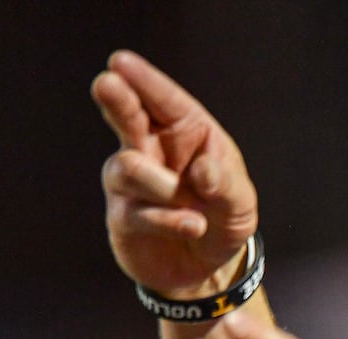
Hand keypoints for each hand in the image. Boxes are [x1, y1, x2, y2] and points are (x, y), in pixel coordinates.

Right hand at [92, 50, 258, 298]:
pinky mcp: (123, 215)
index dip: (143, 81)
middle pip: (126, 116)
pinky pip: (137, 211)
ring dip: (163, 186)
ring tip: (188, 203)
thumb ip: (226, 185)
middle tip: (107, 83)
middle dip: (117, 100)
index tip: (120, 62)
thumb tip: (202, 172)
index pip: (164, 101)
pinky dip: (168, 219)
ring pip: (128, 167)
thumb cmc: (224, 218)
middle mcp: (152, 149)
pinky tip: (192, 226)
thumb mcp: (240, 203)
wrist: (209, 267)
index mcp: (186, 134)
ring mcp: (132, 182)